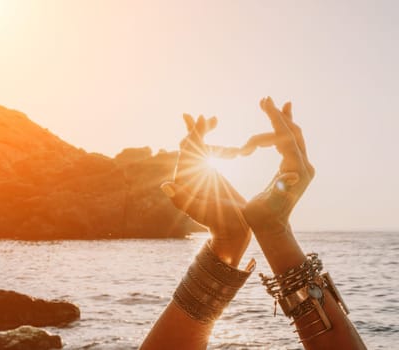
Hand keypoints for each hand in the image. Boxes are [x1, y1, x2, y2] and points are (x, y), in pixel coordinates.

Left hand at [161, 115, 250, 265]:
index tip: (199, 119)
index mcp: (183, 182)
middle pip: (189, 147)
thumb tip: (165, 185)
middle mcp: (188, 175)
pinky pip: (208, 153)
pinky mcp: (209, 173)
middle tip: (206, 116)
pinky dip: (214, 143)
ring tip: (213, 119)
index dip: (192, 136)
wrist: (232, 229)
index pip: (185, 153)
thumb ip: (183, 200)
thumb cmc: (219, 223)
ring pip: (198, 148)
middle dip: (197, 130)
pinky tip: (216, 132)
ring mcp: (199, 173)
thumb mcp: (201, 212)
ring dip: (204, 133)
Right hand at [242, 97, 314, 235]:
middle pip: (293, 133)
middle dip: (278, 116)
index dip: (276, 119)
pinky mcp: (295, 169)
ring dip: (281, 121)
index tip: (265, 102)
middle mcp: (303, 167)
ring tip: (269, 104)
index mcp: (297, 171)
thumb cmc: (264, 217)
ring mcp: (301, 167)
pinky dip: (284, 130)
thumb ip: (280, 188)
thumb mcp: (270, 203)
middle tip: (264, 100)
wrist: (271, 228)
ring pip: (293, 136)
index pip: (287, 138)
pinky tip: (281, 118)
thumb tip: (290, 175)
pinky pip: (291, 144)